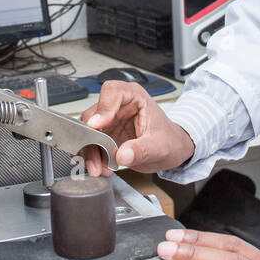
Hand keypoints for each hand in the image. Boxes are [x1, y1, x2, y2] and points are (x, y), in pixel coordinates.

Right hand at [78, 80, 195, 175]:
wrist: (171, 150)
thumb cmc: (169, 139)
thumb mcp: (160, 146)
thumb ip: (141, 150)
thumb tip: (122, 154)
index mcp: (134, 97)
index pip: (112, 91)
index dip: (103, 107)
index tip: (97, 125)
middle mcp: (118, 106)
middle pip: (93, 114)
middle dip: (91, 137)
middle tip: (95, 155)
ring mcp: (109, 120)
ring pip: (87, 131)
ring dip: (89, 150)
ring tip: (98, 167)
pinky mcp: (104, 135)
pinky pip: (90, 144)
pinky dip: (91, 156)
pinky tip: (99, 167)